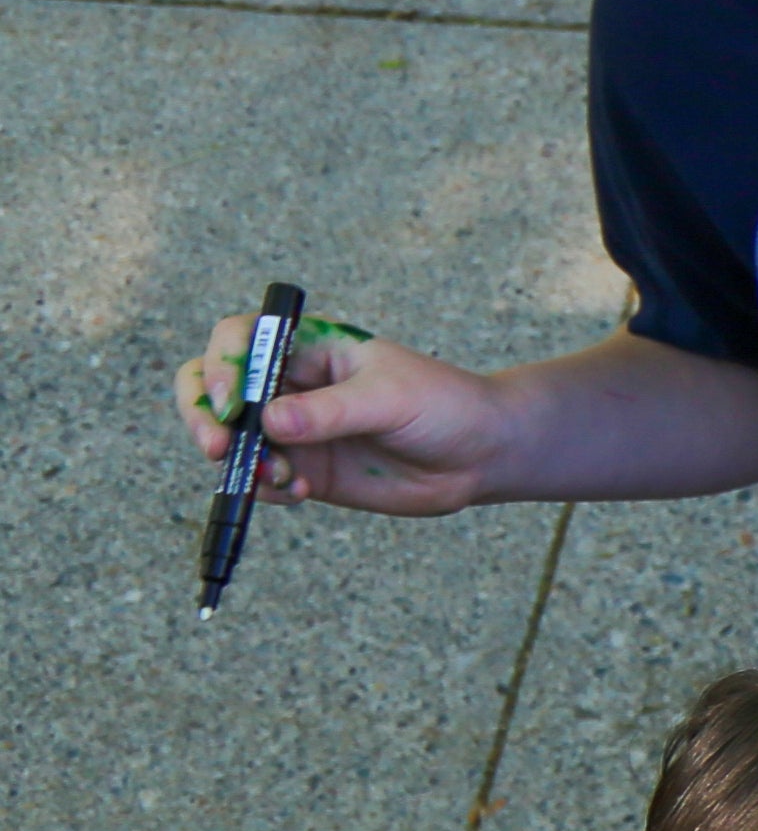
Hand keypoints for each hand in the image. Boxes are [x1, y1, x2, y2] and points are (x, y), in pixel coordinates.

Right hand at [169, 315, 507, 514]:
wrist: (481, 454)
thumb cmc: (444, 405)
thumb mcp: (390, 399)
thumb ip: (331, 412)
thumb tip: (269, 423)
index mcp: (308, 345)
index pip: (238, 338)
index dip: (222, 366)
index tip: (233, 404)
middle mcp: (289, 383)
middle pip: (213, 386)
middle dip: (203, 415)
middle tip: (218, 447)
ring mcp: (292, 428)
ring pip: (229, 438)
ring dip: (239, 461)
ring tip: (284, 478)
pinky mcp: (303, 468)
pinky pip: (259, 478)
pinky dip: (265, 488)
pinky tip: (301, 492)